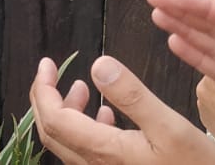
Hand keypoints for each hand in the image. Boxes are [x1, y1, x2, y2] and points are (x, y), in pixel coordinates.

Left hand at [29, 55, 214, 164]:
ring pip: (69, 143)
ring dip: (67, 113)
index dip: (43, 89)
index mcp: (105, 152)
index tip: (48, 63)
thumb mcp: (171, 127)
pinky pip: (88, 152)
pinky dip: (87, 128)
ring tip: (82, 89)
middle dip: (47, 98)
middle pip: (53, 133)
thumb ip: (132, 96)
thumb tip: (97, 64)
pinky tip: (106, 116)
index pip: (54, 120)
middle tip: (54, 71)